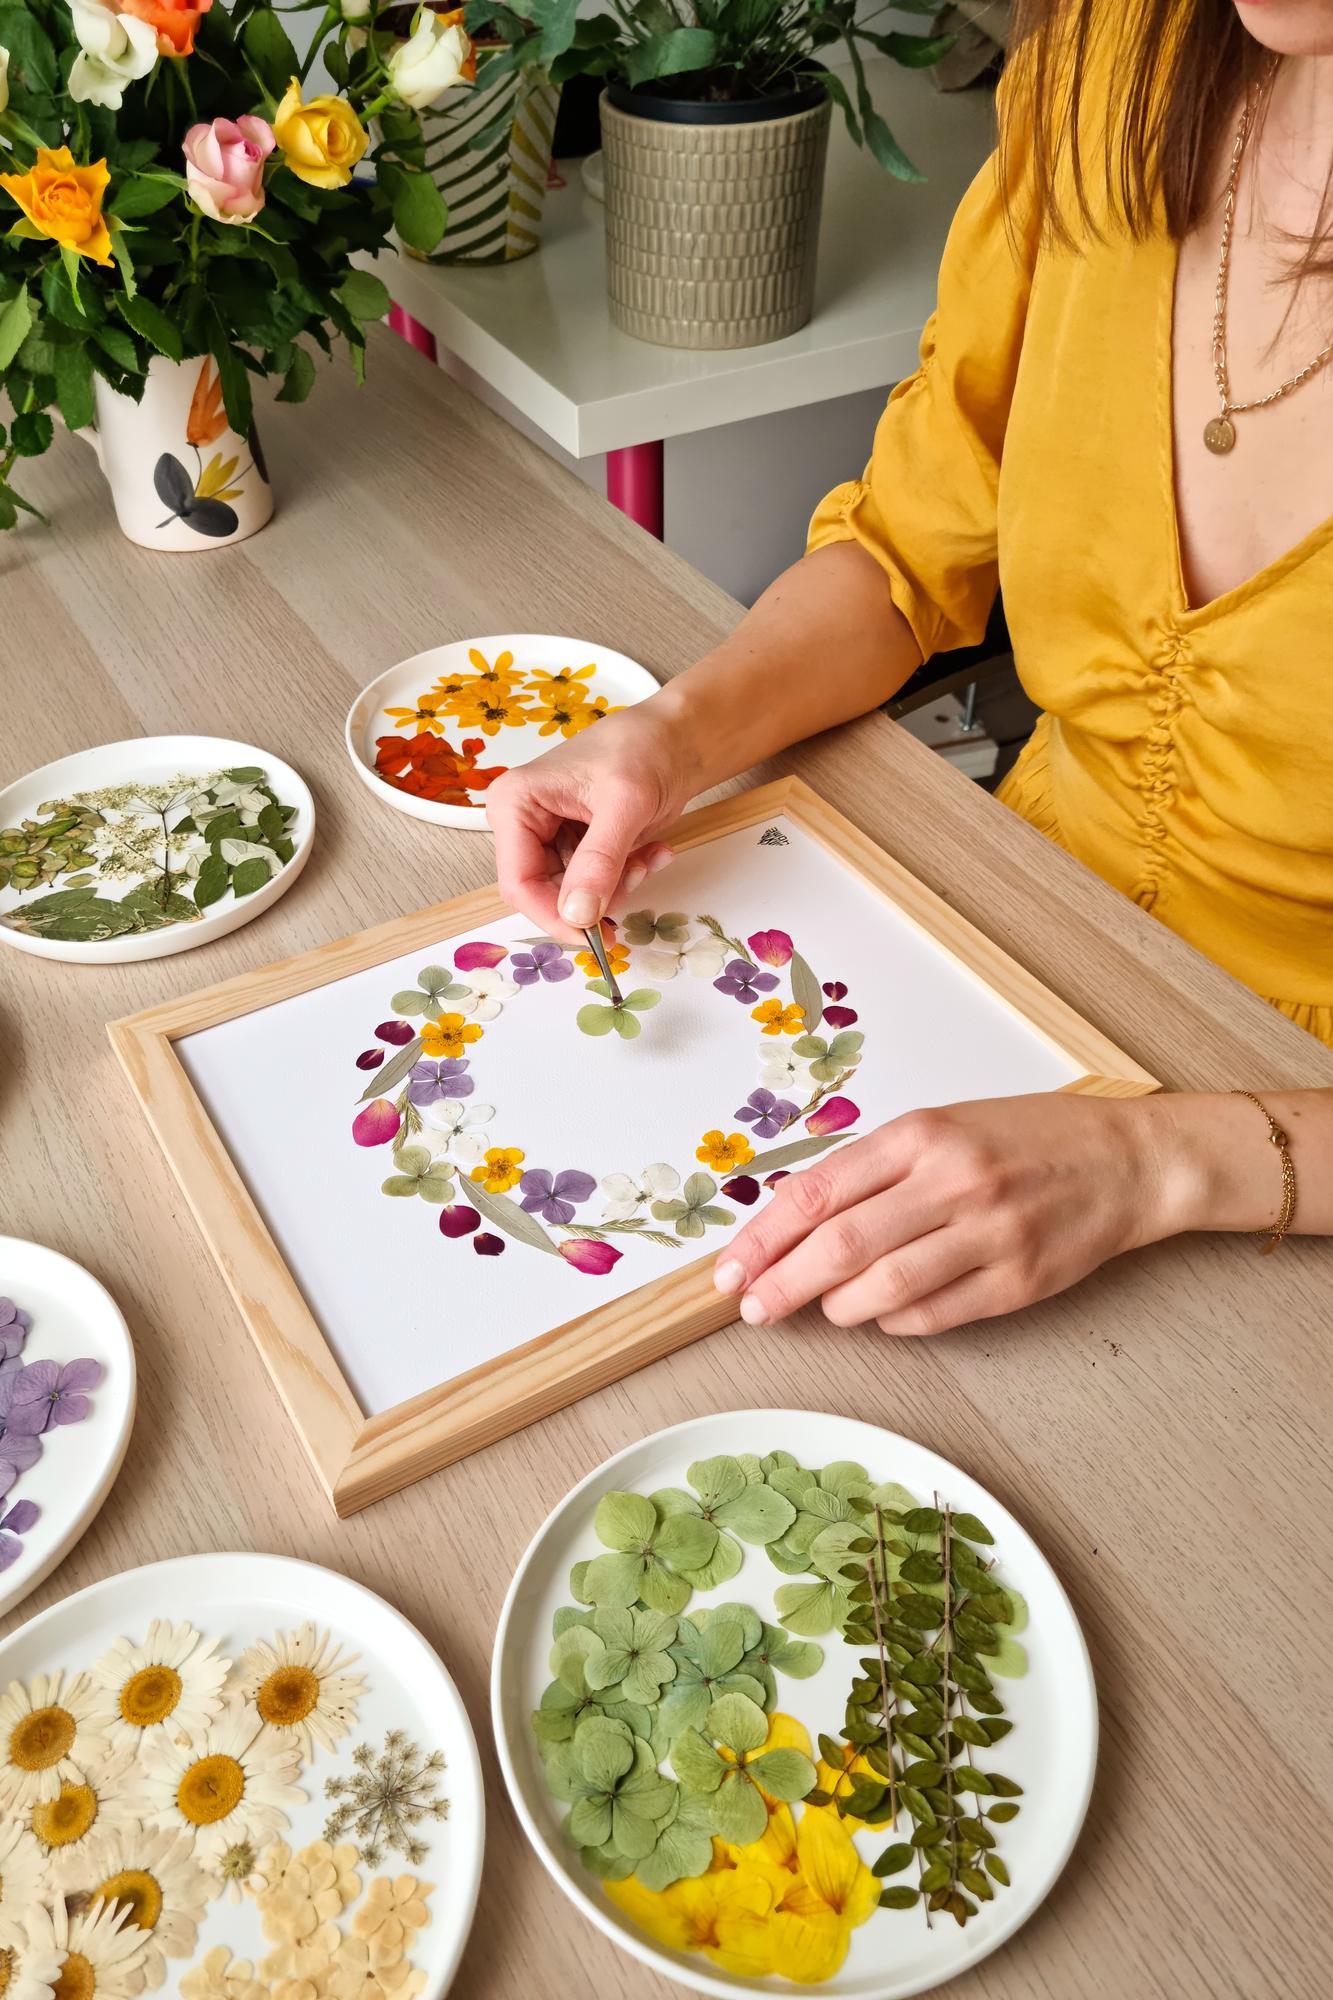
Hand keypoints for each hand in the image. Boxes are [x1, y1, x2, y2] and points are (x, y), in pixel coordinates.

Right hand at [486, 699, 696, 941]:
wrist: (676, 736)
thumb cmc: (644, 748)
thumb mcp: (625, 804)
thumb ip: (599, 861)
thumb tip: (577, 915)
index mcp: (515, 804)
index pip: (518, 883)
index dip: (554, 917)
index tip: (595, 935)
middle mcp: (523, 823)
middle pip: (545, 894)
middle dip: (594, 898)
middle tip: (637, 877)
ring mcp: (549, 837)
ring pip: (574, 895)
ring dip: (618, 886)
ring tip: (649, 856)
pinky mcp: (576, 847)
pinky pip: (594, 885)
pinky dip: (627, 877)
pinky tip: (652, 852)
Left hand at [713, 1093, 1192, 1335]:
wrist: (1126, 1160)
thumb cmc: (1025, 1140)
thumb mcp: (942, 1127)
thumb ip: (873, 1170)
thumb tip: (794, 1224)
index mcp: (921, 1135)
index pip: (817, 1194)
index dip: (764, 1240)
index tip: (731, 1270)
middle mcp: (952, 1181)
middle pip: (839, 1248)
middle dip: (783, 1286)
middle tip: (754, 1309)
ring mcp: (989, 1234)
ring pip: (883, 1290)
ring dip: (838, 1309)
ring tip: (824, 1310)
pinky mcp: (1019, 1281)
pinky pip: (934, 1316)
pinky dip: (894, 1323)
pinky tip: (882, 1315)